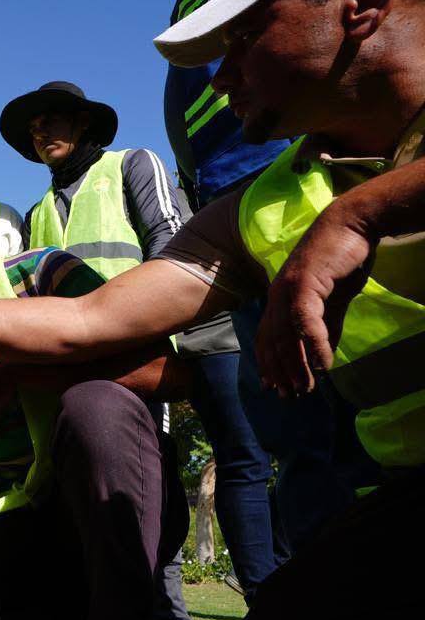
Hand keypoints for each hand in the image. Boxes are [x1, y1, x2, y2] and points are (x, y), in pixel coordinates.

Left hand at [255, 206, 371, 396]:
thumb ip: (325, 326)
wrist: (351, 223)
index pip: (266, 338)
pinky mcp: (305, 284)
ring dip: (296, 366)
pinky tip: (323, 365)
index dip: (268, 364)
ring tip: (305, 388)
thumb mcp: (332, 300)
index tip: (273, 387)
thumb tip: (322, 356)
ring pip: (287, 337)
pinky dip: (314, 345)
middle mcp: (276, 296)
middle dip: (280, 372)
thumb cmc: (341, 258)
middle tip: (290, 396)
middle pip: (273, 343)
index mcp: (279, 299)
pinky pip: (305, 322)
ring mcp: (287, 290)